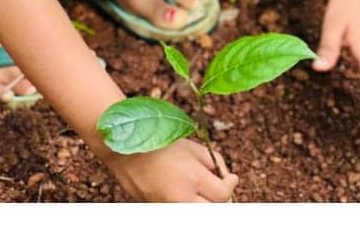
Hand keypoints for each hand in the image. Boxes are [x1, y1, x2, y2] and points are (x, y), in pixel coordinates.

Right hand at [107, 139, 237, 202]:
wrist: (127, 154)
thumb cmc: (162, 145)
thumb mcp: (193, 147)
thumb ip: (214, 162)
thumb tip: (225, 177)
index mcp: (192, 179)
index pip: (223, 195)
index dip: (230, 185)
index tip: (231, 178)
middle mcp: (181, 199)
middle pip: (213, 210)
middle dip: (219, 200)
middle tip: (220, 188)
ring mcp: (169, 208)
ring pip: (198, 214)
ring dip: (204, 203)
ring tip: (202, 188)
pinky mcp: (160, 211)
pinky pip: (182, 211)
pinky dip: (188, 204)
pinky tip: (186, 191)